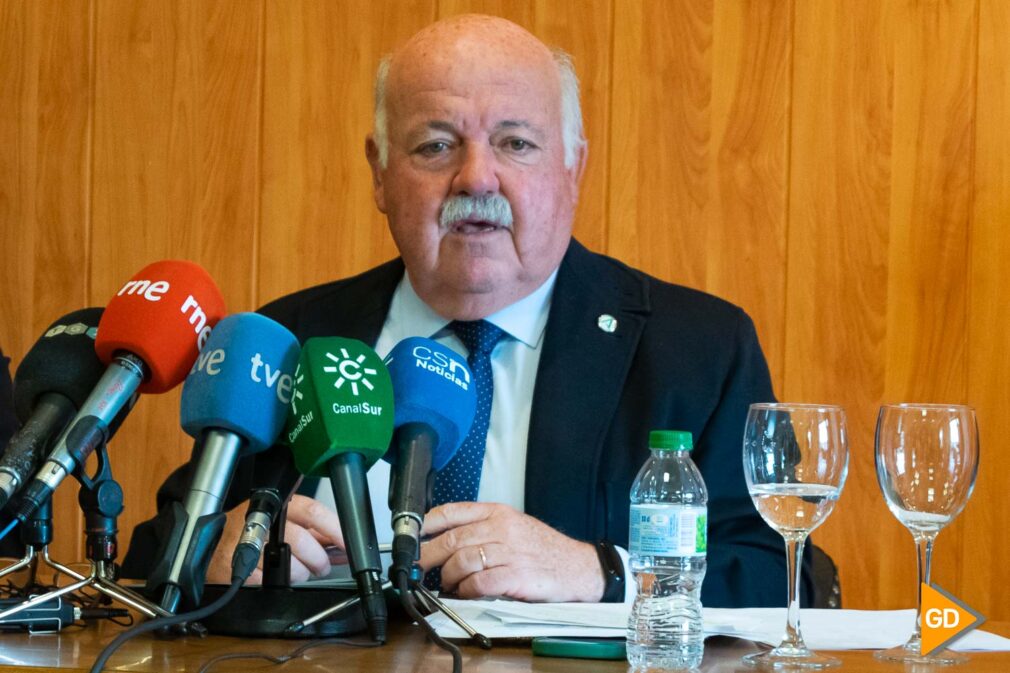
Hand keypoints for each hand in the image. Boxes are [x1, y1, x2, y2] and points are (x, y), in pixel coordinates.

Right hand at [205, 495, 343, 584]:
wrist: (210, 542)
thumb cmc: (249, 528)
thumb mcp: (280, 519)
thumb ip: (310, 530)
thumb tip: (340, 544)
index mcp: (279, 504)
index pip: (314, 512)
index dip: (335, 530)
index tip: (347, 544)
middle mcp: (264, 520)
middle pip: (303, 541)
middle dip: (318, 559)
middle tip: (321, 567)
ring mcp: (250, 543)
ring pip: (290, 565)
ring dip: (299, 574)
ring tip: (295, 571)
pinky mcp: (241, 567)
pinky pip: (271, 581)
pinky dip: (277, 582)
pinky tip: (273, 575)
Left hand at [419, 502, 603, 601]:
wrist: (579, 566)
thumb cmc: (543, 549)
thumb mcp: (512, 526)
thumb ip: (481, 528)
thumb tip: (443, 540)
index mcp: (497, 512)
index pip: (451, 511)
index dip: (425, 524)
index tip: (412, 536)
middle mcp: (501, 528)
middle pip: (451, 540)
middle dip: (428, 557)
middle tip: (419, 568)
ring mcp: (509, 551)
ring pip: (461, 562)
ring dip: (449, 578)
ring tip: (450, 585)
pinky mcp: (516, 576)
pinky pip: (479, 583)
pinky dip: (467, 591)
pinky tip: (468, 593)